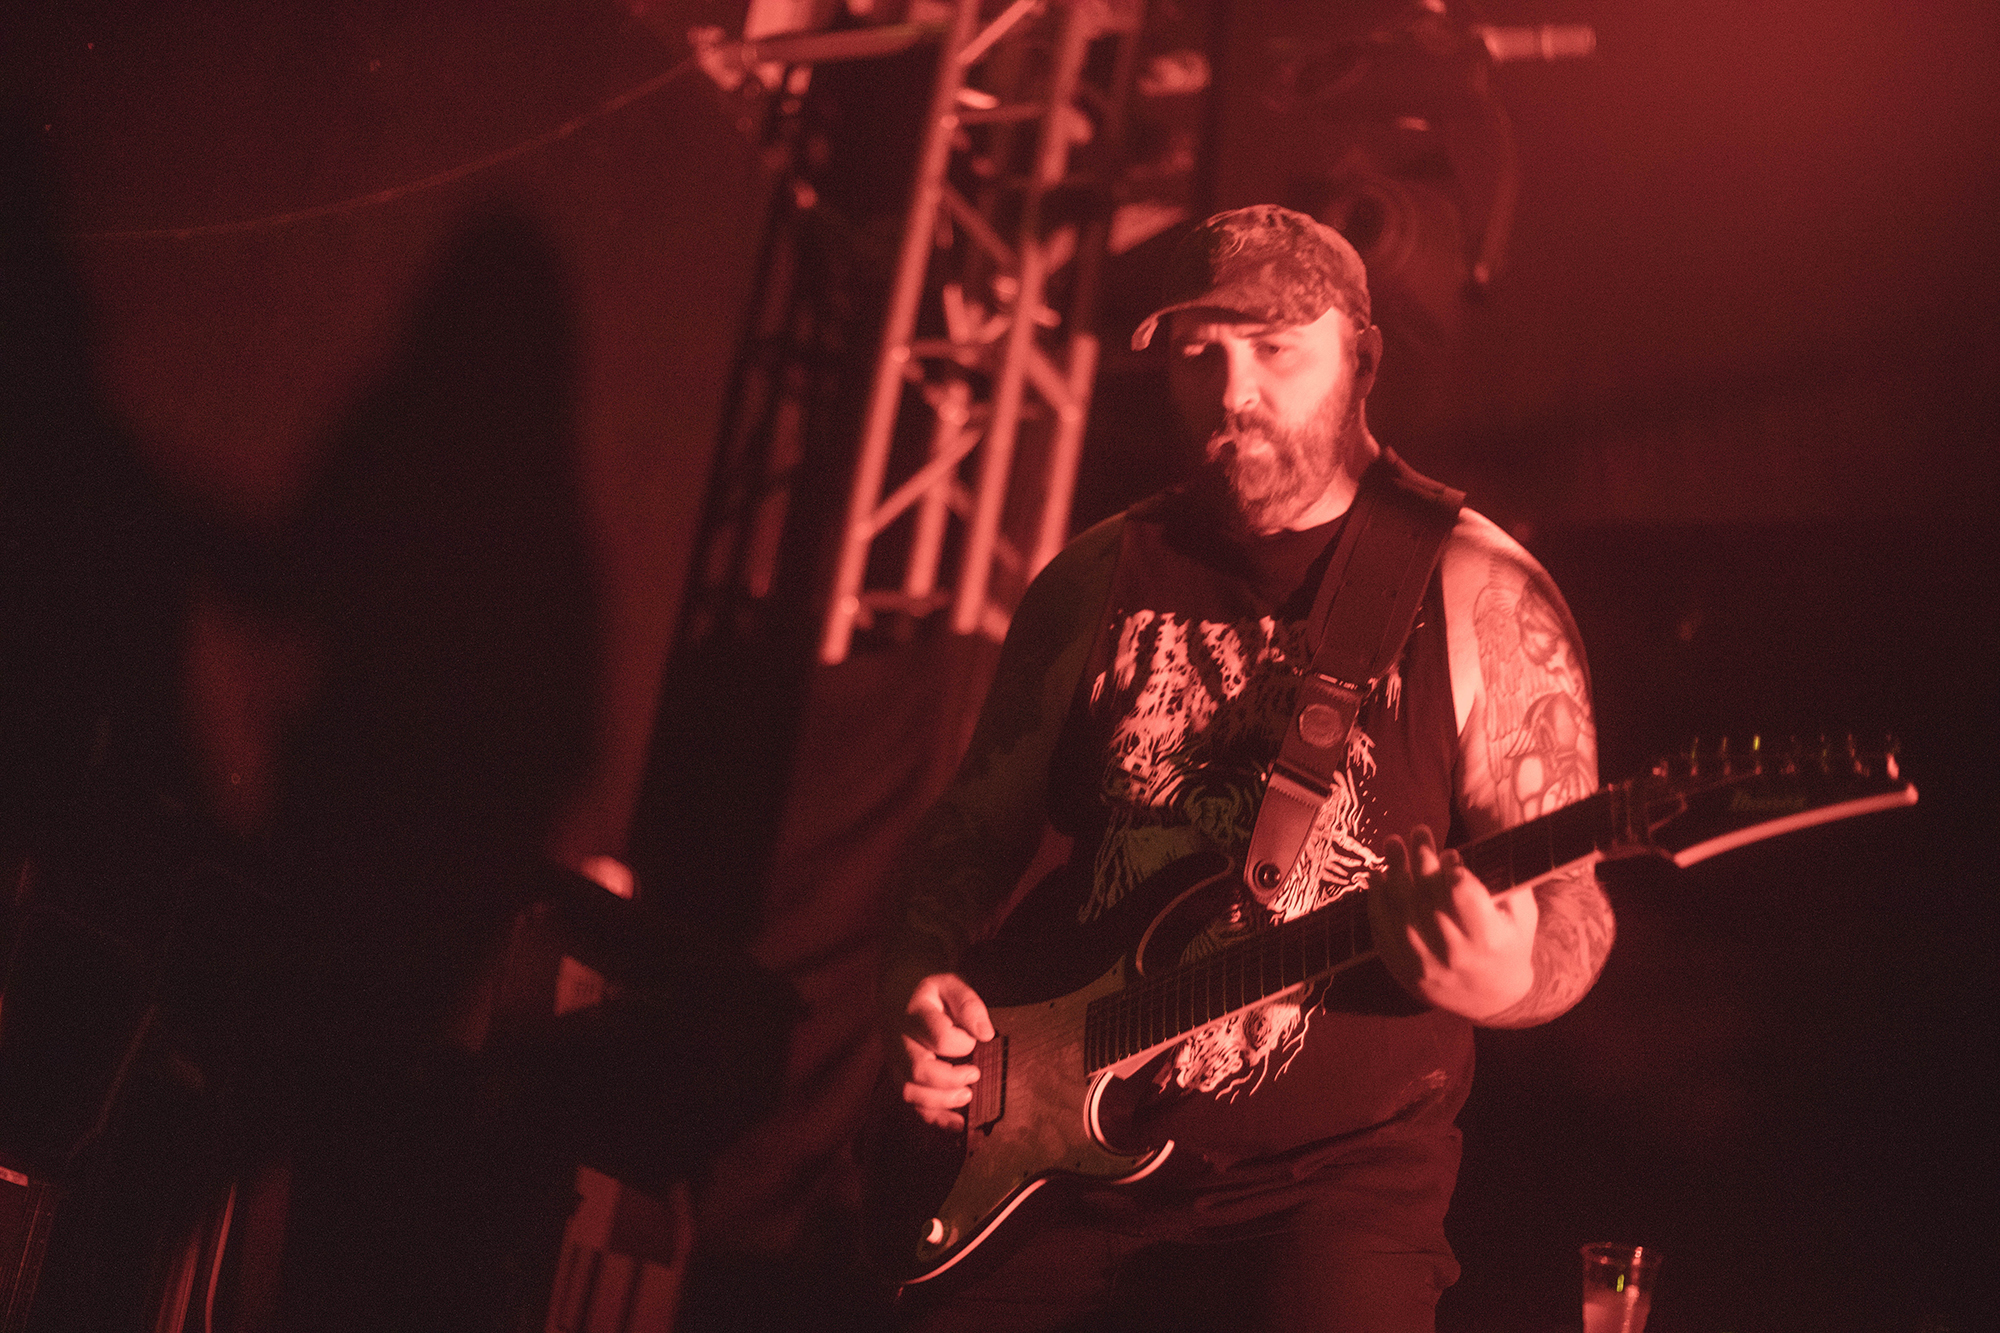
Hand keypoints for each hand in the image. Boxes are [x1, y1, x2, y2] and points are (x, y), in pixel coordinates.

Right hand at [897, 973, 995, 1129]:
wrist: (896, 990)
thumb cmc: (930, 989)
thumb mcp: (951, 984)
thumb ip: (969, 1005)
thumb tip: (986, 1035)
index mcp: (915, 1014)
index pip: (938, 1036)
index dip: (961, 1044)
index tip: (976, 1041)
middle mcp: (900, 1040)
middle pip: (919, 1070)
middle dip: (950, 1080)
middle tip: (975, 1077)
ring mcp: (896, 1061)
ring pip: (910, 1091)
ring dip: (941, 1103)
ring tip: (967, 1098)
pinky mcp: (899, 1075)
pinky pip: (911, 1103)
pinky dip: (933, 1118)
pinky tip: (956, 1124)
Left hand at [1368, 825, 1536, 1021]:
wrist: (1493, 1000)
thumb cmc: (1511, 945)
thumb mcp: (1523, 915)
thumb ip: (1505, 880)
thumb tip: (1476, 843)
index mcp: (1489, 939)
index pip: (1463, 898)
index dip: (1452, 872)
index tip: (1450, 854)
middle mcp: (1454, 954)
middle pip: (1428, 899)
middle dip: (1422, 860)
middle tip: (1419, 831)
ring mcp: (1424, 964)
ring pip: (1401, 911)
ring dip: (1394, 872)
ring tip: (1392, 843)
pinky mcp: (1403, 970)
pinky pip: (1382, 931)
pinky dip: (1376, 901)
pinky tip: (1377, 875)